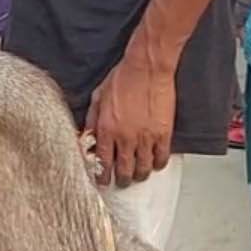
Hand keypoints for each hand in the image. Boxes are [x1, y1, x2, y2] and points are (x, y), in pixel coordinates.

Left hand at [86, 53, 175, 186]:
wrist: (147, 68)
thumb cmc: (121, 79)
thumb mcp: (98, 97)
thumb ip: (92, 120)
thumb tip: (87, 137)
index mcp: (107, 129)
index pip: (103, 162)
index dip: (103, 175)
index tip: (103, 181)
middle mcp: (125, 138)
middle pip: (124, 170)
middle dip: (122, 179)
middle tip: (122, 181)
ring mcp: (146, 137)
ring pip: (143, 168)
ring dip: (139, 175)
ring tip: (137, 175)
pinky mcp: (164, 134)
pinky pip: (161, 157)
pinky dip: (158, 164)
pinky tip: (154, 164)